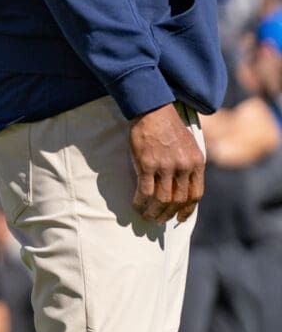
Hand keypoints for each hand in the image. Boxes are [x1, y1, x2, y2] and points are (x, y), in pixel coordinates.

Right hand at [129, 102, 202, 223]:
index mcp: (197, 163)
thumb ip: (190, 165)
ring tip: (146, 216)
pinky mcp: (147, 164)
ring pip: (161, 199)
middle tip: (158, 221)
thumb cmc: (168, 128)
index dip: (187, 210)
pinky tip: (135, 205)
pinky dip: (139, 201)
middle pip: (178, 200)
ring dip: (153, 211)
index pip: (195, 194)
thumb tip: (184, 186)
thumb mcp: (189, 146)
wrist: (153, 111)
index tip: (179, 219)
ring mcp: (166, 166)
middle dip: (168, 214)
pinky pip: (144, 190)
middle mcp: (184, 166)